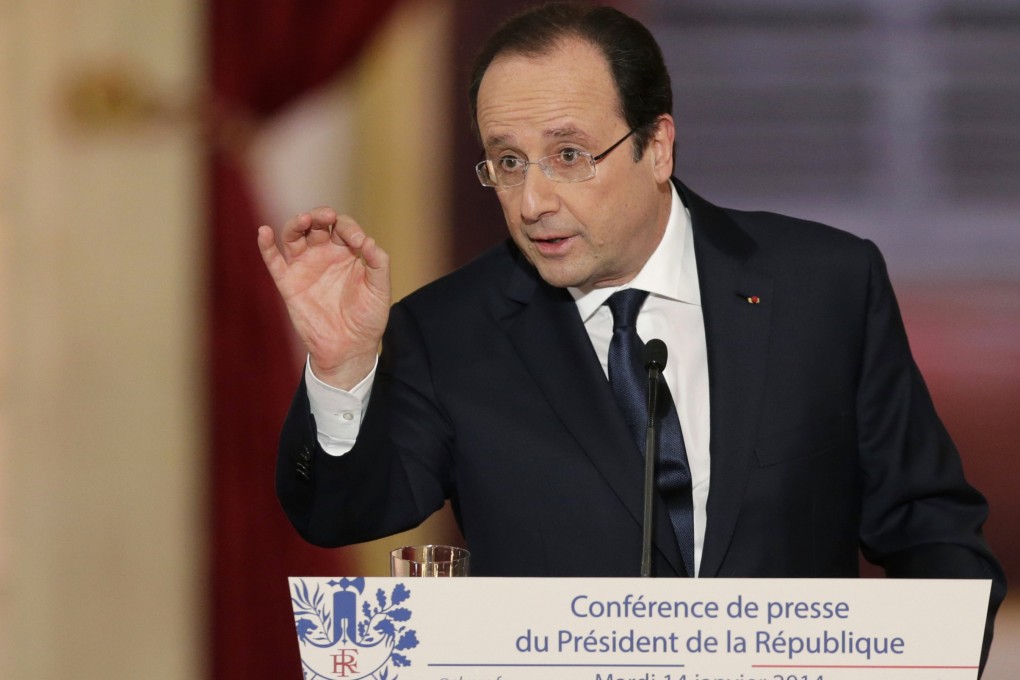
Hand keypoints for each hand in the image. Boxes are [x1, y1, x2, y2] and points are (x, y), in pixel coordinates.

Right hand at [258, 208, 389, 389]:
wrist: (350, 349)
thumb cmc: (368, 319)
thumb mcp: (380, 289)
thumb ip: (378, 262)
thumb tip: (368, 240)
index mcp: (347, 253)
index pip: (343, 227)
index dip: (349, 228)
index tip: (359, 243)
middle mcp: (324, 255)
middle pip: (316, 223)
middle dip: (320, 214)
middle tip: (327, 216)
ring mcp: (305, 267)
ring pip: (294, 235)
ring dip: (296, 223)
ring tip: (305, 219)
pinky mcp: (289, 283)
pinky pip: (273, 261)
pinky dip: (265, 245)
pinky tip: (264, 231)